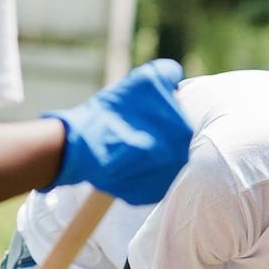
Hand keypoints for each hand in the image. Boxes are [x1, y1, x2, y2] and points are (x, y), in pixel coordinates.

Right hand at [38, 59, 190, 203]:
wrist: (83, 149)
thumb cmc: (114, 111)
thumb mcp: (144, 78)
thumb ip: (168, 74)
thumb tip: (174, 78)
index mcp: (184, 130)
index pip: (175, 114)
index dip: (154, 109)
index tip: (135, 110)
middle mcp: (181, 158)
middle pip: (168, 139)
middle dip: (151, 131)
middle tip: (127, 125)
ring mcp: (168, 178)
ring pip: (159, 159)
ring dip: (144, 150)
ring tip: (123, 142)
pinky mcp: (153, 195)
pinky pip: (149, 178)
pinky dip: (137, 170)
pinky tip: (122, 160)